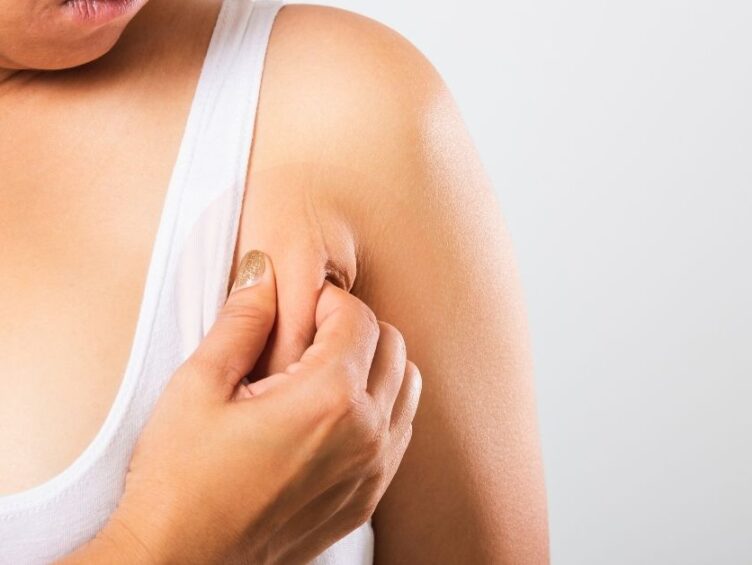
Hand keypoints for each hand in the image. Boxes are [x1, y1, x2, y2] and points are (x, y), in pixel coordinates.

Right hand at [61, 250, 420, 563]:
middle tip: (308, 334)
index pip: (359, 318)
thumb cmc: (180, 480)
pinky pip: (400, 432)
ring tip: (322, 370)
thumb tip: (262, 270)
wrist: (180, 562)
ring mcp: (373, 470)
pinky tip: (334, 412)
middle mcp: (366, 434)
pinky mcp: (367, 498)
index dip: (327, 299)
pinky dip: (380, 406)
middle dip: (355, 327)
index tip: (297, 306)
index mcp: (328, 399)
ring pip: (407, 388)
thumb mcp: (198, 387)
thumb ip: (241, 321)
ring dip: (374, 365)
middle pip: (394, 346)